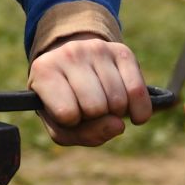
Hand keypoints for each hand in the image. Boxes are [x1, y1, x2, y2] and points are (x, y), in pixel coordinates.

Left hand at [27, 34, 152, 146]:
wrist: (73, 66)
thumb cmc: (65, 102)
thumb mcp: (62, 125)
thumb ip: (85, 135)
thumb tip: (119, 125)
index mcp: (44, 71)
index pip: (67, 114)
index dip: (72, 122)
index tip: (67, 112)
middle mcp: (69, 53)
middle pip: (95, 107)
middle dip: (95, 117)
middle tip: (88, 108)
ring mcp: (97, 48)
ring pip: (118, 101)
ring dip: (115, 112)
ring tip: (104, 102)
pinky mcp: (121, 50)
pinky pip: (138, 90)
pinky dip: (139, 109)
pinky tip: (131, 111)